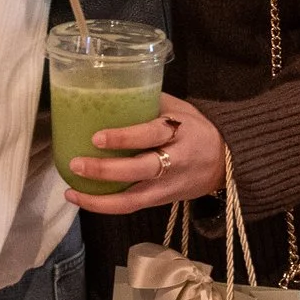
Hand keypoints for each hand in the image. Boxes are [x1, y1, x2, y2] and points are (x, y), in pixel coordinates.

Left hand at [65, 94, 225, 213]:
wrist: (228, 162)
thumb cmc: (198, 129)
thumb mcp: (181, 109)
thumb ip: (150, 102)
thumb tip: (110, 92)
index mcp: (180, 133)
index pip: (151, 135)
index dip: (124, 138)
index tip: (97, 137)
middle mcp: (175, 162)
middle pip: (140, 171)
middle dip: (105, 171)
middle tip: (76, 164)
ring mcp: (168, 186)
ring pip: (134, 200)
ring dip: (100, 200)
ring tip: (71, 193)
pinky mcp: (162, 201)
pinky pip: (133, 206)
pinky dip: (107, 206)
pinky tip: (84, 199)